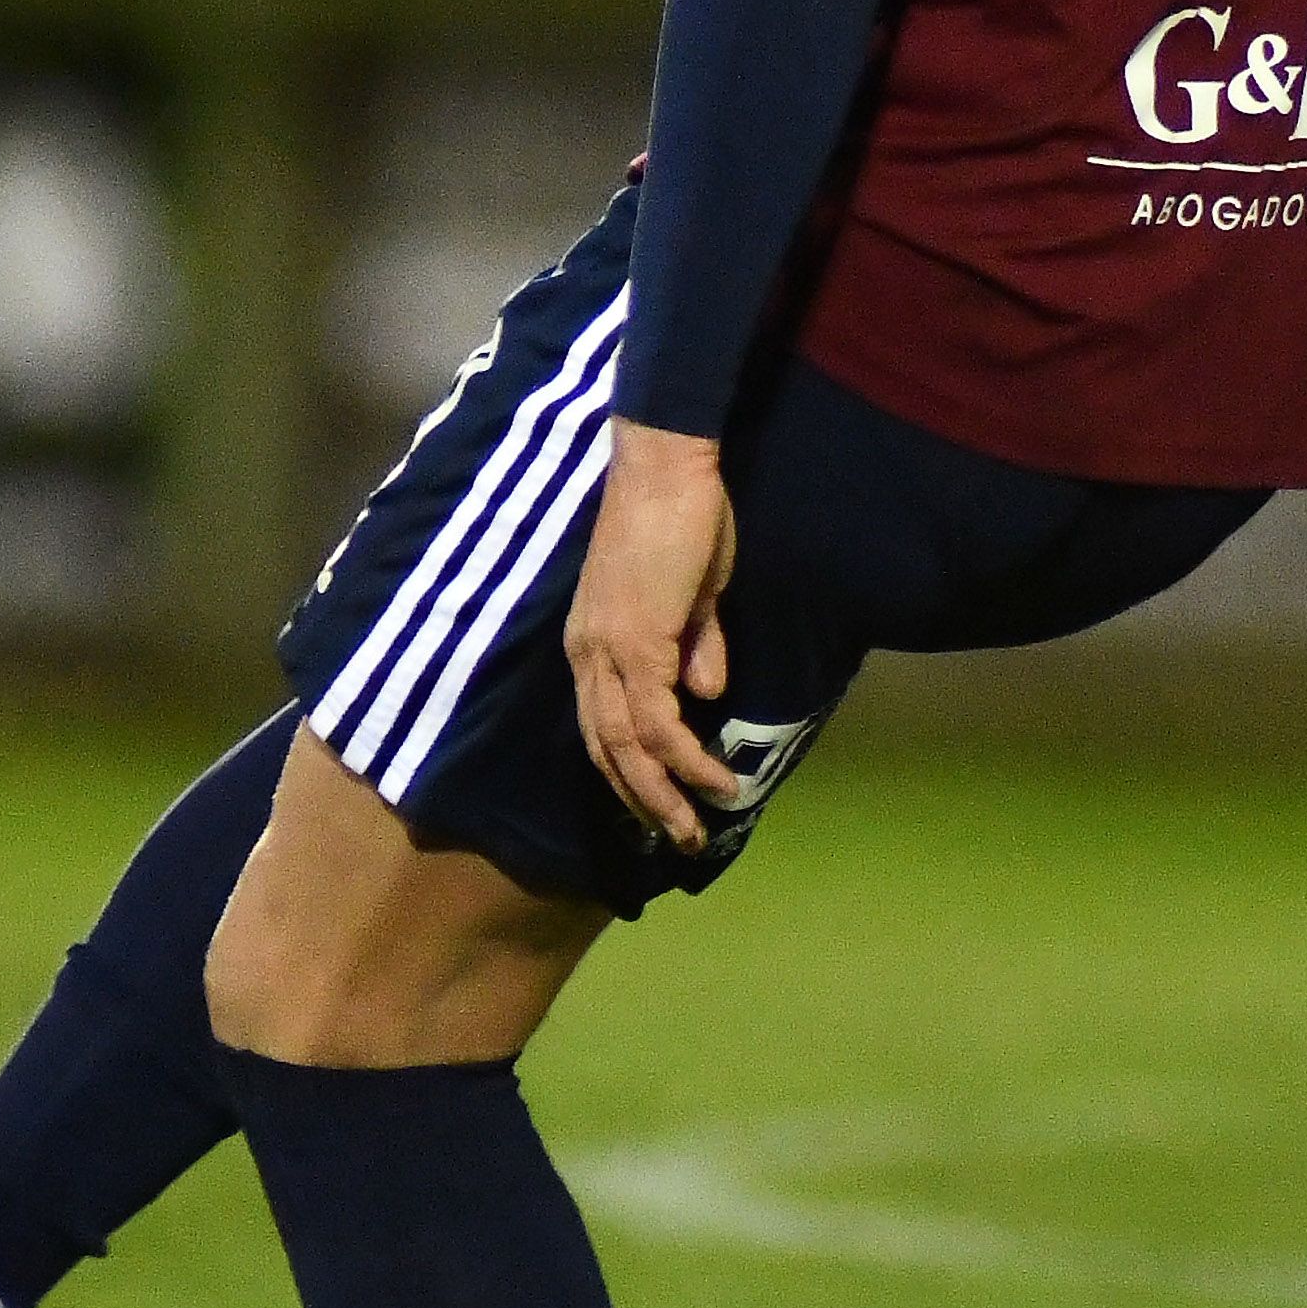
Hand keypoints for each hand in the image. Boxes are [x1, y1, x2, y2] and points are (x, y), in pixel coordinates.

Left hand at [562, 423, 745, 853]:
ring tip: (699, 830)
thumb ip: (696, 643)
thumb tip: (708, 691)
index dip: (629, 774)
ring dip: (664, 795)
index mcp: (594, 643)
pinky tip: (716, 780)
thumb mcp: (693, 593)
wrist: (669, 465)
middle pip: (607, 751)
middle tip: (681, 842)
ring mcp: (609, 649)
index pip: (601, 727)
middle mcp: (590, 653)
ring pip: (628, 746)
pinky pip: (658, 720)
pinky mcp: (638, 641)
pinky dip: (684, 758)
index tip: (661, 809)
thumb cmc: (682, 516)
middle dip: (644, 803)